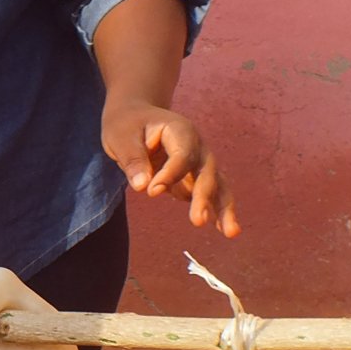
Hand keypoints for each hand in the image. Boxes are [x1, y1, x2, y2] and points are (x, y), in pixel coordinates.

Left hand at [102, 100, 240, 237]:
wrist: (136, 117)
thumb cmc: (127, 124)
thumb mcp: (120, 137)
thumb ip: (132, 159)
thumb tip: (143, 187)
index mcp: (180, 130)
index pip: (182, 155)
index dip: (170, 174)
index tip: (151, 192)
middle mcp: (197, 146)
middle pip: (206, 172)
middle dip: (204, 197)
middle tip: (198, 221)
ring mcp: (199, 163)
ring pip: (218, 185)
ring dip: (224, 208)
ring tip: (231, 232)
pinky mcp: (196, 178)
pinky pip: (211, 195)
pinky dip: (217, 211)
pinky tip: (224, 229)